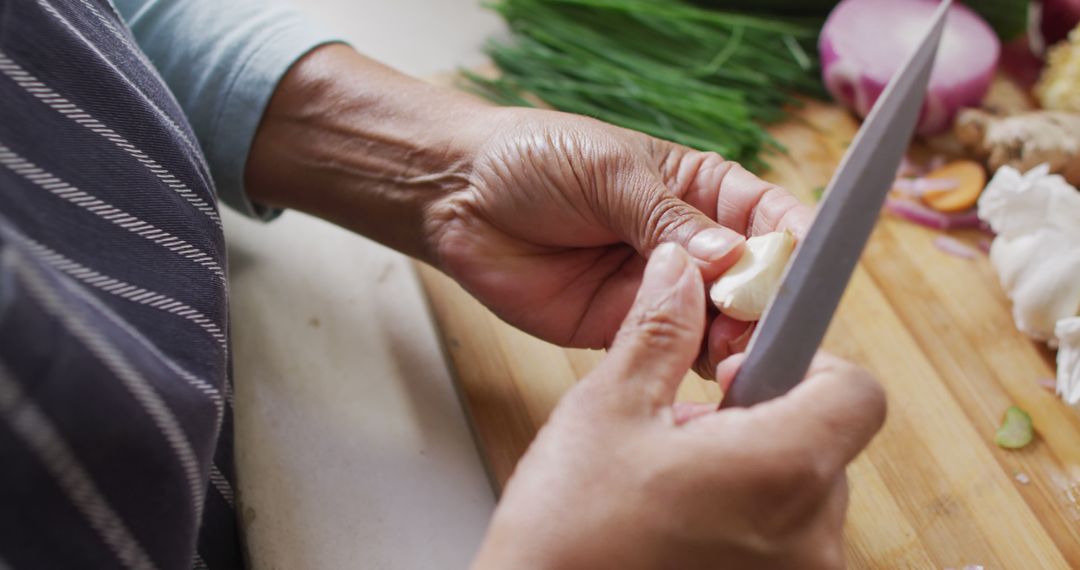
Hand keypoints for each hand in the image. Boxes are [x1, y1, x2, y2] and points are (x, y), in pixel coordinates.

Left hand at [430, 108, 812, 374]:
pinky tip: (701, 371)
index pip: (768, 218)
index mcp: (699, 190)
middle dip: (766, 304)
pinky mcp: (626, 327)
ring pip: (721, 323)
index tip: (807, 271)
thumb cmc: (535, 160)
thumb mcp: (611, 174)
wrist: (459, 197)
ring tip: (734, 353)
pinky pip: (673, 350)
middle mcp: (689, 243)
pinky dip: (692, 364)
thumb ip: (670, 221)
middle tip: (761, 327)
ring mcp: (660, 289)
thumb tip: (733, 258)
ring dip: (735, 340)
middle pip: (754, 281)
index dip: (793, 244)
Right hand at [471, 244, 885, 569]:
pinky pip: (783, 542)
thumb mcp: (608, 411)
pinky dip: (745, 520)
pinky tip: (680, 521)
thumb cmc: (566, 536)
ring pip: (801, 495)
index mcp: (779, 471)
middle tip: (688, 427)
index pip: (856, 391)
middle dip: (762, 420)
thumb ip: (660, 333)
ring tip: (673, 483)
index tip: (750, 362)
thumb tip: (681, 273)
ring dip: (751, 472)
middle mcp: (809, 538)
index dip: (807, 362)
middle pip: (825, 442)